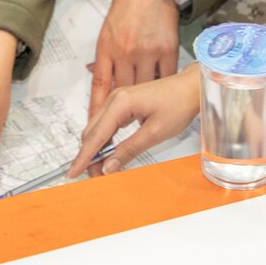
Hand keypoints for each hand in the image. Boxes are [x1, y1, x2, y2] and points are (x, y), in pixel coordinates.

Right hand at [69, 63, 200, 177]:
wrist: (191, 88)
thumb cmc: (178, 105)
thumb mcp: (155, 132)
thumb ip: (129, 149)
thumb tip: (109, 166)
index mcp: (120, 103)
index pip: (95, 136)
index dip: (83, 157)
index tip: (74, 172)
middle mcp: (114, 99)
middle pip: (91, 132)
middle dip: (88, 155)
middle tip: (92, 176)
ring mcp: (117, 100)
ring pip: (97, 128)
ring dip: (96, 149)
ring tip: (99, 168)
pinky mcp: (122, 103)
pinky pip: (106, 124)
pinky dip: (104, 140)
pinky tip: (107, 152)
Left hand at [89, 0, 180, 116]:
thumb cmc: (127, 7)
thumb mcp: (107, 30)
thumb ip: (104, 54)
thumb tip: (92, 71)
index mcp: (107, 48)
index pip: (99, 84)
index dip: (95, 108)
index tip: (93, 126)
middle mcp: (125, 53)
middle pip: (122, 91)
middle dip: (118, 113)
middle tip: (118, 129)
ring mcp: (147, 52)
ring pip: (144, 87)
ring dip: (142, 104)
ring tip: (142, 117)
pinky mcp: (168, 50)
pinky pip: (165, 77)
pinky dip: (162, 88)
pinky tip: (163, 96)